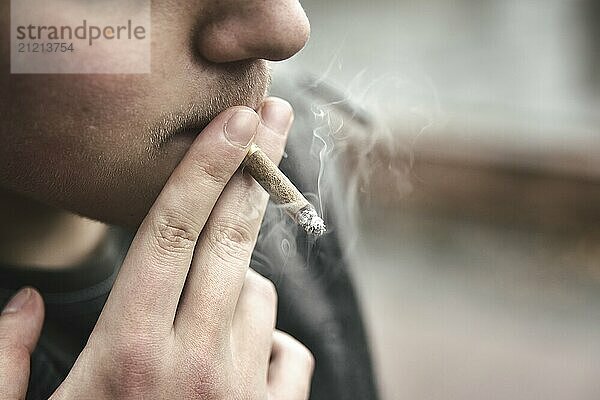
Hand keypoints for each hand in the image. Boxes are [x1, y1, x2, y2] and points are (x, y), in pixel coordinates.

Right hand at [0, 98, 313, 399]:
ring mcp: (241, 392)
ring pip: (259, 294)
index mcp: (129, 354)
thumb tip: (25, 302)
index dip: (205, 167)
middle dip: (255, 168)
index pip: (171, 233)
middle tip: (273, 116)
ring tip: (205, 302)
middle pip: (230, 241)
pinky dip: (271, 338)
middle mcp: (195, 364)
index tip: (236, 120)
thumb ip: (4, 361)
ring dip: (239, 280)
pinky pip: (289, 350)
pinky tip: (245, 351)